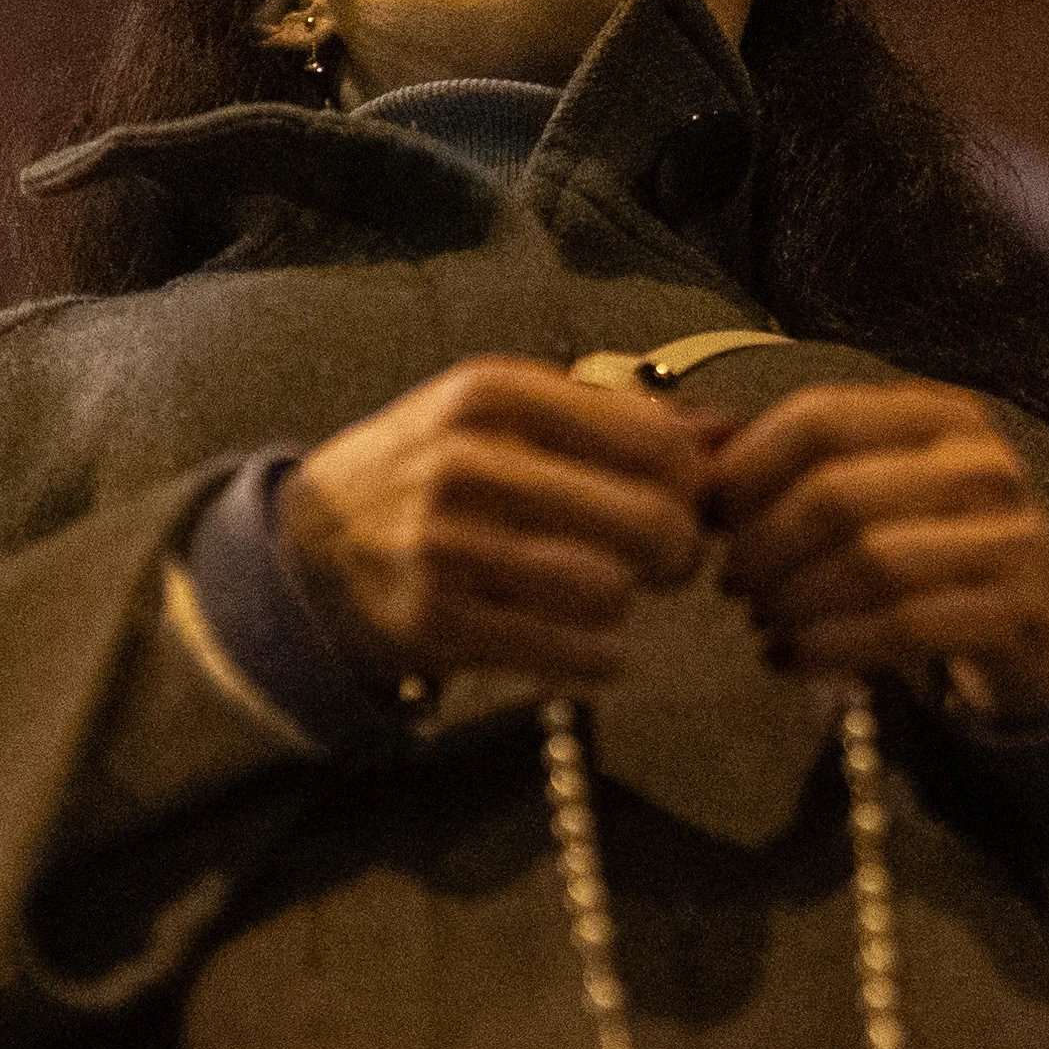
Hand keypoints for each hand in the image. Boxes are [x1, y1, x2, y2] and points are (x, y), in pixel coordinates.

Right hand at [282, 356, 711, 691]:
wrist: (318, 538)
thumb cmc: (442, 465)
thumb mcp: (512, 413)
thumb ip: (621, 417)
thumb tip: (729, 435)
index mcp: (494, 392)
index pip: (655, 442)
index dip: (691, 481)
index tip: (677, 498)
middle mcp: (466, 461)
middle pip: (649, 522)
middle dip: (675, 549)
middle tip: (661, 558)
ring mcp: (444, 546)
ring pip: (611, 593)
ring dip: (624, 604)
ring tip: (602, 591)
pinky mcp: (435, 623)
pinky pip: (572, 654)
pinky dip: (595, 656)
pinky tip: (578, 639)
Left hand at [702, 381, 1048, 715]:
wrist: (1042, 617)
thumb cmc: (931, 543)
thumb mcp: (876, 484)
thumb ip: (790, 459)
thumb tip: (691, 439)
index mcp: (938, 413)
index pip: (821, 418)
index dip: (749, 470)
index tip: (712, 517)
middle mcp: (981, 462)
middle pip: (838, 495)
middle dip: (766, 547)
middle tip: (734, 585)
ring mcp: (1009, 534)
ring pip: (870, 563)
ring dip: (795, 603)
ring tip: (763, 624)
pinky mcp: (1016, 607)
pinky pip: (904, 626)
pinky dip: (830, 647)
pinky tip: (791, 659)